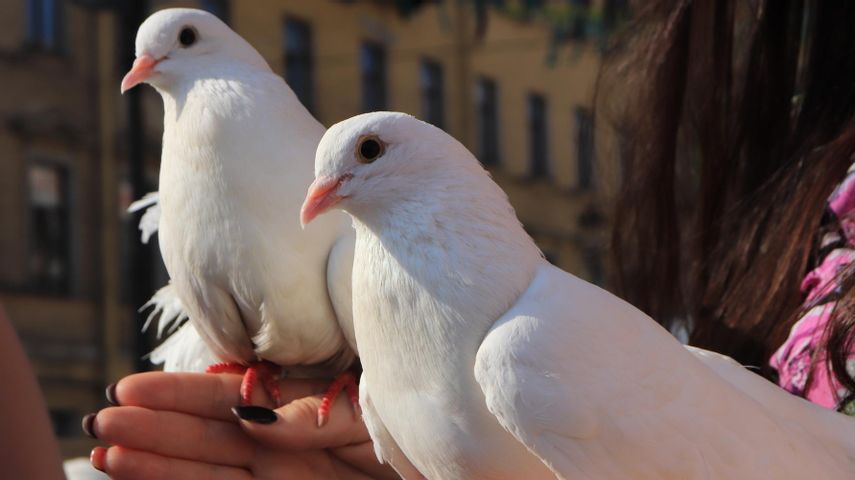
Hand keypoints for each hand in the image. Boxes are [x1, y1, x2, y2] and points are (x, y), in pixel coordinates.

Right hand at [86, 371, 399, 479]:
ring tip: (105, 452)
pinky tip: (141, 477)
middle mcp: (283, 449)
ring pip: (206, 471)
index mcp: (304, 413)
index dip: (183, 395)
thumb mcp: (372, 416)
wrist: (453, 476)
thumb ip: (319, 412)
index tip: (132, 388)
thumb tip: (257, 416)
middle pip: (208, 436)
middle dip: (155, 428)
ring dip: (155, 462)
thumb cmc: (418, 445)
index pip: (234, 399)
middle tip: (100, 420)